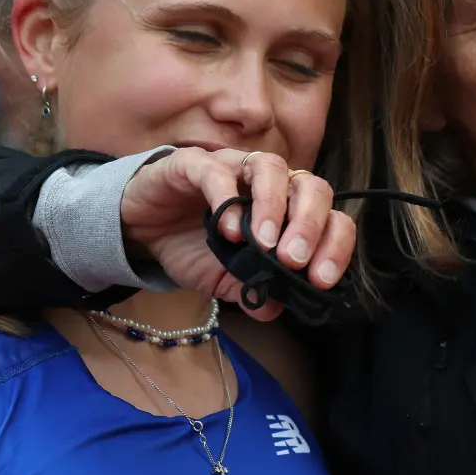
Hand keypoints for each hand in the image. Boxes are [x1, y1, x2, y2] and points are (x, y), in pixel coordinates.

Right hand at [119, 148, 356, 317]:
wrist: (142, 230)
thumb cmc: (193, 248)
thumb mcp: (225, 279)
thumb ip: (252, 290)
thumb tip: (274, 310)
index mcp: (287, 210)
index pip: (330, 218)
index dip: (333, 245)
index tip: (320, 279)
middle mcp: (269, 183)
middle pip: (311, 187)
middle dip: (309, 225)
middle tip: (293, 261)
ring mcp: (234, 167)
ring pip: (272, 167)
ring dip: (274, 206)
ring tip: (263, 244)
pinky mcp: (194, 164)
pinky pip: (217, 170)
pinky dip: (226, 198)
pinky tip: (226, 229)